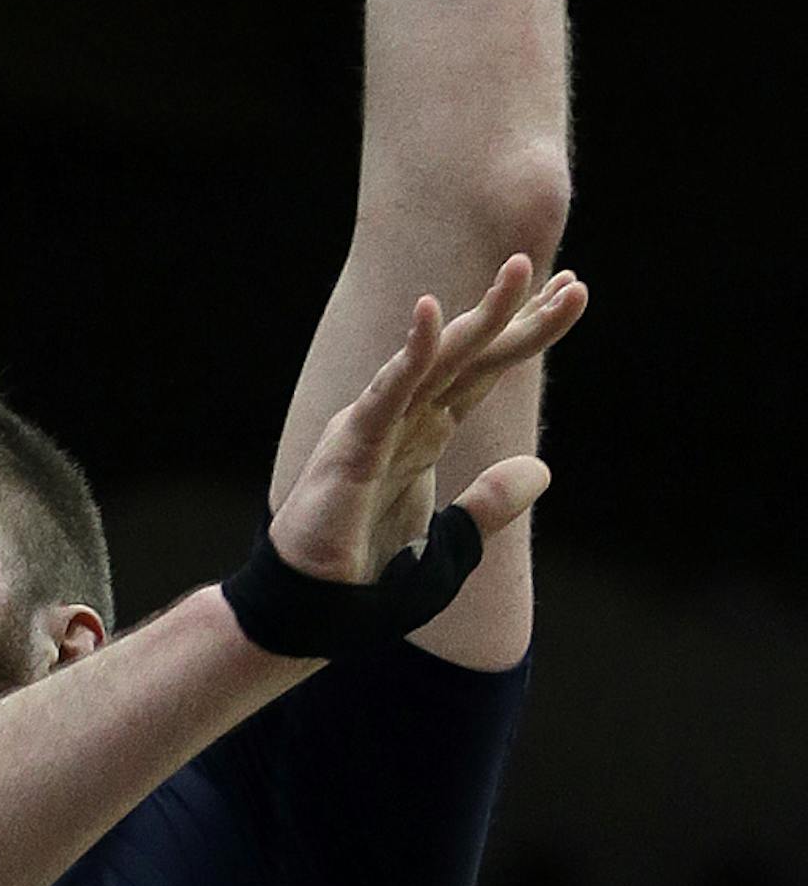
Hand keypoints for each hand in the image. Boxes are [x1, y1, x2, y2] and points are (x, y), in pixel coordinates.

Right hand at [268, 254, 586, 587]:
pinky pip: (385, 391)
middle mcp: (402, 417)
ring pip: (437, 357)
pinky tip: (431, 312)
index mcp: (424, 433)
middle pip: (472, 354)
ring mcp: (375, 425)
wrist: (314, 614)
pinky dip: (409, 352)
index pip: (485, 371)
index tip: (570, 294)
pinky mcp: (351, 445)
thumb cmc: (367, 580)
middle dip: (520, 312)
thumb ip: (490, 504)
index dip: (528, 333)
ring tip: (519, 271)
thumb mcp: (451, 544)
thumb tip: (543, 468)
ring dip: (481, 314)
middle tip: (572, 278)